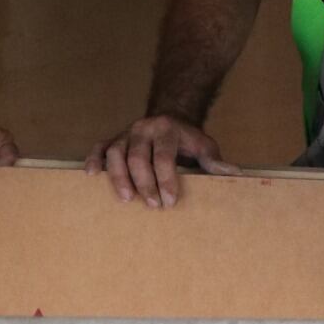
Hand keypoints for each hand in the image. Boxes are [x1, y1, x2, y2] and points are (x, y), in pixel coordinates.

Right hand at [84, 114, 238, 207]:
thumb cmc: (187, 141)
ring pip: (115, 154)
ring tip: (127, 199)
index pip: (164, 156)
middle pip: (137, 157)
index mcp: (167, 129)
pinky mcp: (112, 140)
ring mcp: (126, 133)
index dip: (166, 179)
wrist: (170, 118)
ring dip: (119, 178)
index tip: (170, 201)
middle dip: (145, 183)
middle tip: (153, 205)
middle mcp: (143, 128)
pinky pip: (98, 147)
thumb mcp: (204, 146)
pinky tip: (91, 175)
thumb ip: (214, 160)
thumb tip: (233, 174)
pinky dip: (93, 159)